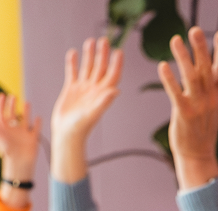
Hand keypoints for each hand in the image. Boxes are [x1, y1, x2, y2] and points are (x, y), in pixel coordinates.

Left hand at [0, 94, 39, 208]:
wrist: (19, 164)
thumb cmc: (8, 150)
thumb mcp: (0, 133)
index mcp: (4, 128)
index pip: (1, 113)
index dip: (0, 104)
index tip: (2, 94)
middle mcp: (13, 129)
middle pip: (11, 114)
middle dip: (11, 105)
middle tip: (12, 96)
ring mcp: (23, 134)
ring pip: (24, 119)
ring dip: (26, 111)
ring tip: (27, 102)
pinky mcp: (33, 139)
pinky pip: (35, 129)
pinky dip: (37, 123)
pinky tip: (39, 117)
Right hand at [50, 36, 121, 183]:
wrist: (68, 133)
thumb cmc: (82, 127)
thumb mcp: (94, 113)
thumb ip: (104, 101)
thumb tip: (116, 90)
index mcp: (103, 94)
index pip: (112, 75)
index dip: (116, 63)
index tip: (119, 51)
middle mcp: (95, 89)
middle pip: (100, 68)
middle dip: (103, 54)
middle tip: (105, 39)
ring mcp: (83, 88)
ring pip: (88, 67)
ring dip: (90, 55)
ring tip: (91, 41)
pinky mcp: (71, 89)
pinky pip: (73, 73)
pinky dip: (73, 63)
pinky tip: (73, 52)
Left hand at [158, 27, 217, 189]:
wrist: (199, 154)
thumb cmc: (205, 126)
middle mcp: (212, 99)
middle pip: (207, 70)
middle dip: (202, 49)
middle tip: (195, 30)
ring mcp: (199, 107)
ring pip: (192, 78)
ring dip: (183, 58)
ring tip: (175, 40)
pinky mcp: (185, 114)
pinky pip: (176, 94)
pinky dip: (170, 80)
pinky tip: (163, 66)